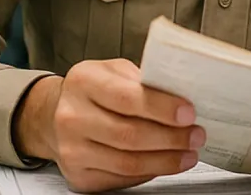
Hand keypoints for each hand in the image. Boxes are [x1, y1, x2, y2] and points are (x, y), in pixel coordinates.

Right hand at [14, 60, 205, 192]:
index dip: (161, 108)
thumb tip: (182, 96)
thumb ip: (143, 80)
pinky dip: (149, 172)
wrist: (54, 116)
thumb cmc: (93, 91)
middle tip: (195, 136)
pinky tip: (164, 162)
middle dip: (171, 138)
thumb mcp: (114, 71)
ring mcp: (72, 150)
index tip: (188, 113)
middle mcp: (72, 117)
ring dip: (165, 160)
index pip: (127, 98)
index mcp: (83, 81)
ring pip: (128, 162)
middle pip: (130, 135)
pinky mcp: (79, 176)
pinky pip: (122, 178)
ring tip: (187, 153)